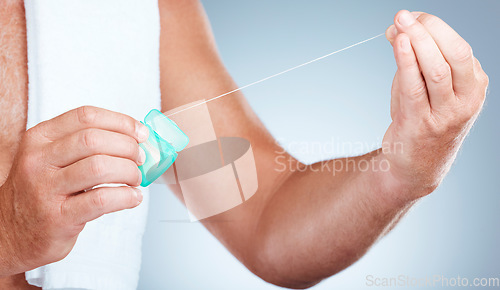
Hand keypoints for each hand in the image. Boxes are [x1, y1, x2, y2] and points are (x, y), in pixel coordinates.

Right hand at [0, 106, 148, 275]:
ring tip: (135, 179)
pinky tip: (133, 198)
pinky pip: (101, 200)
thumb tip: (135, 137)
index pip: (86, 117)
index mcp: (40, 138)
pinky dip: (126, 197)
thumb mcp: (52, 159)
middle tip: (140, 158)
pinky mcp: (58, 218)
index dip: (120, 122)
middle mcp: (39, 160)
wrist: (10, 233)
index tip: (141, 132)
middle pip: (94, 140)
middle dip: (127, 147)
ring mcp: (46, 190)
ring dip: (129, 171)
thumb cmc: (41, 191)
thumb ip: (86, 145)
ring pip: (99, 167)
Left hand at [381, 11, 487, 198]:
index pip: (458, 48)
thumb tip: (397, 28)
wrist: (416, 165)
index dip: (433, 27)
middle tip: (405, 16)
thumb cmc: (422, 119)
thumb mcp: (423, 87)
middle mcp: (466, 100)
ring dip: (417, 43)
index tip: (410, 17)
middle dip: (430, 30)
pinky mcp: (421, 124)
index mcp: (474, 86)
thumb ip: (413, 59)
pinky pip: (415, 88)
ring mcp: (446, 114)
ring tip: (399, 24)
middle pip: (455, 54)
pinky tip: (398, 45)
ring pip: (437, 70)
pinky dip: (406, 62)